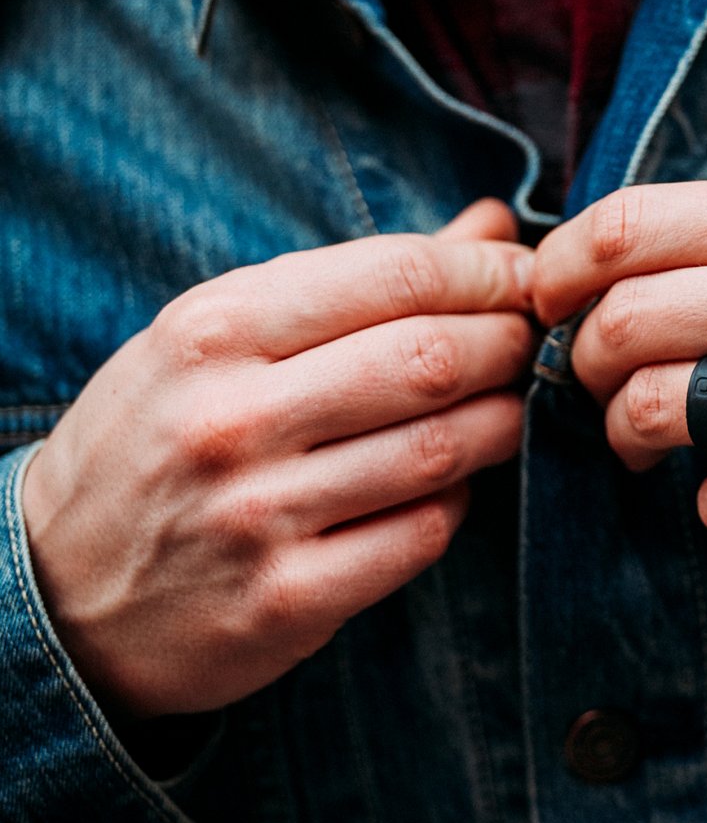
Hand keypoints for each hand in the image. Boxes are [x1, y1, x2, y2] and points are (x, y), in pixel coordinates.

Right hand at [21, 200, 535, 718]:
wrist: (59, 590)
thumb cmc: (160, 435)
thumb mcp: (222, 335)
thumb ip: (360, 280)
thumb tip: (492, 224)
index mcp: (214, 330)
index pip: (396, 275)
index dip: (487, 273)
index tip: (525, 278)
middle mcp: (231, 418)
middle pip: (431, 357)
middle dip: (508, 343)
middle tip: (530, 344)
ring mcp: (257, 514)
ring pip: (441, 448)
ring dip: (501, 423)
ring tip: (509, 408)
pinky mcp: (288, 599)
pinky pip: (422, 533)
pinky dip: (457, 501)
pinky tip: (451, 484)